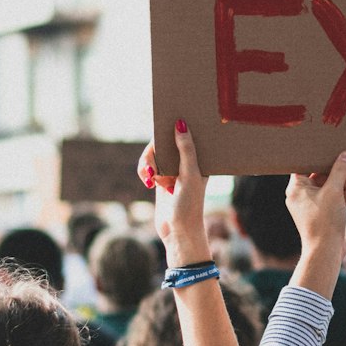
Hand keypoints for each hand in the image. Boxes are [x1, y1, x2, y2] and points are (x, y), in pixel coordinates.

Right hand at [138, 122, 207, 266]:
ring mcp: (174, 170)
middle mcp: (187, 162)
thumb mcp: (190, 174)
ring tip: (149, 178)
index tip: (165, 114)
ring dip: (148, 163)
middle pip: (165, 141)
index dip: (176, 124)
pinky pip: (149, 167)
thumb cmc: (190, 204)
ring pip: (155, 154)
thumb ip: (186, 150)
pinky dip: (145, 171)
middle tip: (149, 162)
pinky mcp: (162, 179)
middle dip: (154, 149)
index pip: (187, 134)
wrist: (178, 231)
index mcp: (200, 158)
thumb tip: (180, 124)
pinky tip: (148, 182)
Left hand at [285, 153, 345, 250]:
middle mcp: (304, 195)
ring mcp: (316, 204)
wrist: (326, 251)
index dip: (320, 156)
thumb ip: (340, 171)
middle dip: (344, 169)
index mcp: (297, 188)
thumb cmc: (323, 221)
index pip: (307, 165)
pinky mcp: (327, 213)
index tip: (333, 146)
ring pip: (335, 187)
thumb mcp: (333, 191)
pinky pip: (340, 198)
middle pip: (325, 175)